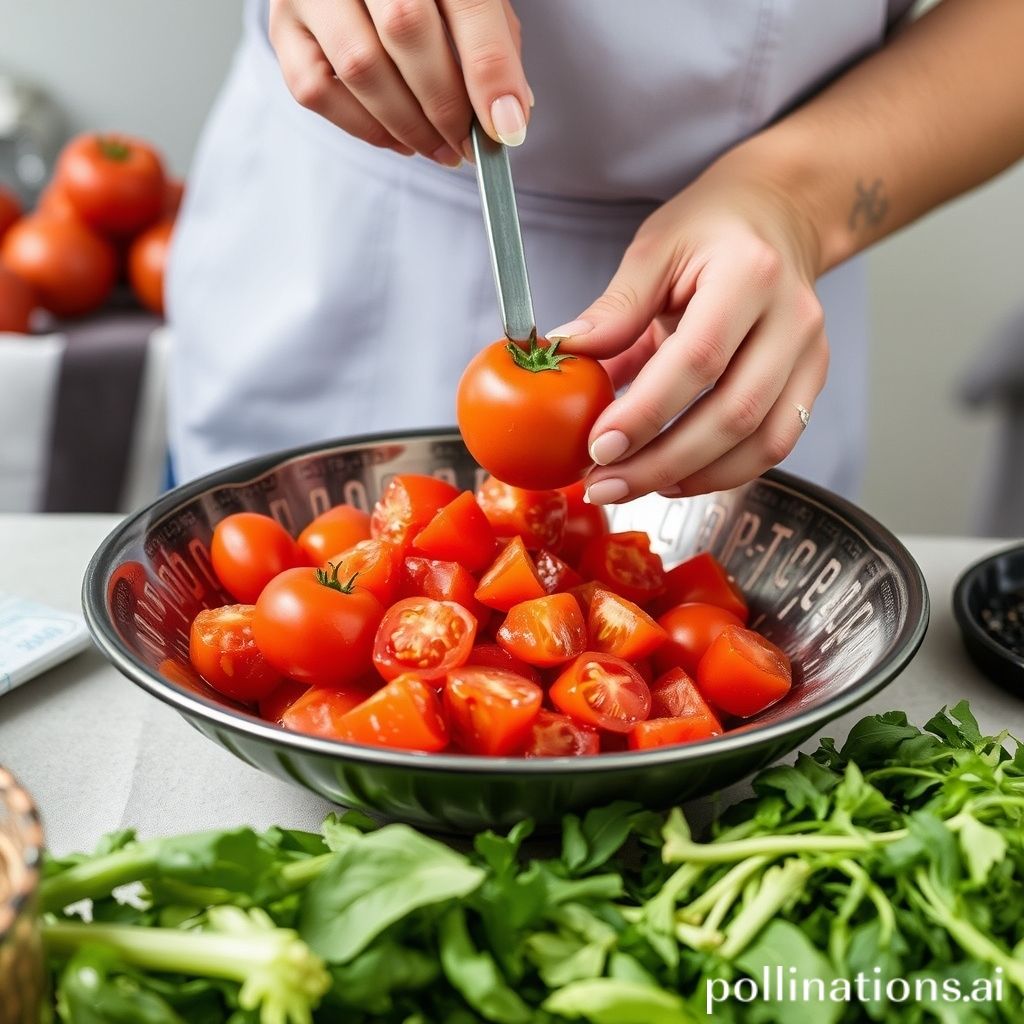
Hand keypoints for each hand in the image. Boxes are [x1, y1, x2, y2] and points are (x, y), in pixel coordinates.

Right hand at [268, 0, 531, 165]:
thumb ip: (492, 45)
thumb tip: (507, 117)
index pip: (466, 1)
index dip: (489, 69)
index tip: (506, 127)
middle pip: (406, 29)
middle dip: (446, 105)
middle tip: (469, 147)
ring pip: (360, 66)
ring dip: (408, 125)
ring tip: (440, 149)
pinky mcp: (283, 26)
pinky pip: (316, 90)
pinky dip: (364, 128)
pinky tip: (397, 139)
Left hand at [550, 148, 827, 503]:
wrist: (777, 217)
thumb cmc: (711, 231)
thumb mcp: (654, 249)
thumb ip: (615, 307)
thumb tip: (564, 352)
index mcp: (749, 274)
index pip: (699, 359)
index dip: (647, 412)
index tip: (598, 445)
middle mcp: (792, 319)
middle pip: (734, 414)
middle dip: (662, 461)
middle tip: (604, 483)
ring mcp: (810, 355)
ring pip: (761, 442)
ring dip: (692, 477)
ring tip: (631, 486)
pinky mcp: (811, 382)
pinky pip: (774, 445)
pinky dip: (723, 472)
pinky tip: (674, 478)